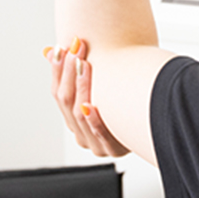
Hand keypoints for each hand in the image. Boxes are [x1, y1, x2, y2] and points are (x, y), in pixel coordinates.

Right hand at [45, 40, 131, 157]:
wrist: (149, 132)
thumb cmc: (122, 107)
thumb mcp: (98, 89)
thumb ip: (76, 73)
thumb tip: (49, 50)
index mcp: (72, 118)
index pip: (57, 92)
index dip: (58, 70)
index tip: (61, 48)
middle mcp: (79, 131)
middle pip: (66, 100)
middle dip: (70, 72)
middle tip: (76, 49)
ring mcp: (94, 142)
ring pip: (79, 115)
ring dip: (81, 88)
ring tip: (84, 65)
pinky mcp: (112, 149)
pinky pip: (100, 134)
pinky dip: (93, 120)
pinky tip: (89, 106)